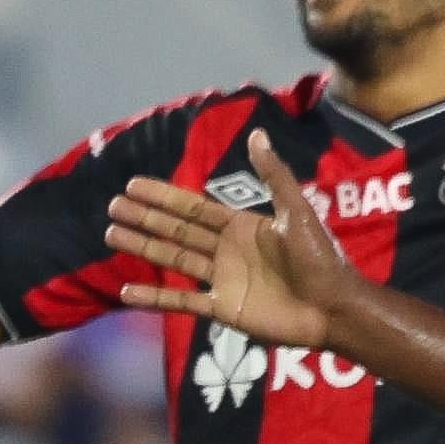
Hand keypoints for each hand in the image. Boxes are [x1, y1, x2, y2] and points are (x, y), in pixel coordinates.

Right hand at [103, 133, 352, 351]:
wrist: (332, 307)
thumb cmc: (320, 257)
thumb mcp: (295, 211)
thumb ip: (274, 175)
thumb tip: (256, 134)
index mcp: (241, 225)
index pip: (193, 208)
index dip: (163, 196)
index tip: (133, 186)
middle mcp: (226, 250)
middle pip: (176, 231)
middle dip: (145, 218)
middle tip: (112, 208)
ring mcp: (222, 280)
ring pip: (173, 260)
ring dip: (143, 247)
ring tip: (112, 236)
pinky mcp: (222, 309)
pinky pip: (181, 301)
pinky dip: (154, 298)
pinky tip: (127, 291)